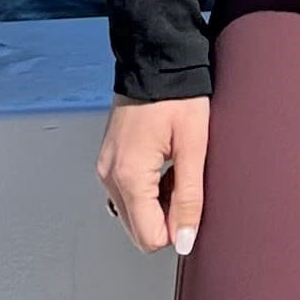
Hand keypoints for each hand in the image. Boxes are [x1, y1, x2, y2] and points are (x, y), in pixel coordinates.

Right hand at [97, 96, 208, 256]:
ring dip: (156, 202)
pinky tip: (162, 163)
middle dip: (165, 216)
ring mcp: (106, 166)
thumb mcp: (193, 146)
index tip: (191, 201)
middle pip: (139, 229)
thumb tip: (185, 241)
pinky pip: (127, 192)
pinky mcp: (109, 158)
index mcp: (129, 175)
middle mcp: (110, 175)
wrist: (157, 58)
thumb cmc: (177, 95)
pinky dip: (147, 188)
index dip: (177, 228)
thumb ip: (189, 199)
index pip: (149, 237)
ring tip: (173, 167)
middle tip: (183, 179)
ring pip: (133, 212)